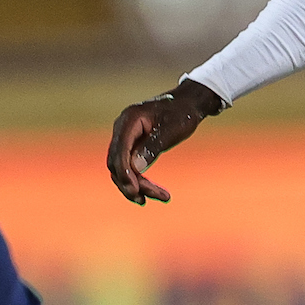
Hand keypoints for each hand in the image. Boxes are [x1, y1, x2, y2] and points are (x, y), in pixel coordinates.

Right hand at [105, 77, 223, 203]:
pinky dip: (139, 180)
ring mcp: (126, 137)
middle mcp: (122, 128)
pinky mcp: (132, 145)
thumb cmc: (181, 113)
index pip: (119, 151)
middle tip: (146, 200)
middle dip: (130, 183)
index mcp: (129, 120)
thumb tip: (135, 168)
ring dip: (135, 186)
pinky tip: (151, 193)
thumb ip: (152, 147)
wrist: (188, 103)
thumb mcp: (171, 130)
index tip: (135, 191)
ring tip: (159, 197)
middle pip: (117, 163)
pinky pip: (129, 166)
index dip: (125, 173)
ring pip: (122, 168)